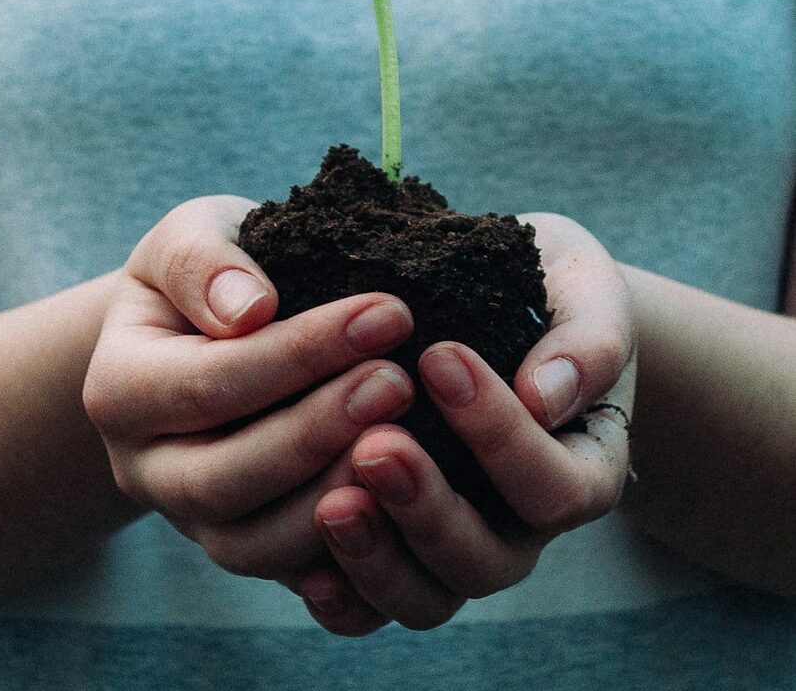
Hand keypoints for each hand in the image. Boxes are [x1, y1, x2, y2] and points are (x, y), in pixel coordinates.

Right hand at [82, 195, 416, 581]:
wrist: (203, 329)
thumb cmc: (207, 275)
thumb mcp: (190, 236)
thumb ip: (203, 262)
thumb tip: (249, 308)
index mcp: (120, 388)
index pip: (208, 382)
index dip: (300, 353)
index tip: (388, 312)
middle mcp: (145, 467)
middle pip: (223, 479)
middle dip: (318, 431)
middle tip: (399, 381)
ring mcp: (192, 518)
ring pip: (253, 545)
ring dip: (334, 497)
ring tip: (408, 439)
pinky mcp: (245, 544)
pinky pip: (289, 574)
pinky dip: (345, 554)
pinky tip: (403, 505)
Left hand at [296, 212, 635, 635]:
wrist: (504, 298)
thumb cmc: (552, 289)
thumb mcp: (586, 291)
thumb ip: (587, 341)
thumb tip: (544, 397)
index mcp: (583, 468)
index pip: (555, 487)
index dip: (499, 435)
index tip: (439, 356)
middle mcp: (523, 526)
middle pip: (487, 561)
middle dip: (428, 508)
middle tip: (375, 445)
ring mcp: (459, 545)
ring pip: (427, 598)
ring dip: (377, 559)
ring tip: (331, 504)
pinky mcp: (400, 550)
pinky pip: (373, 608)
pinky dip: (344, 599)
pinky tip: (309, 568)